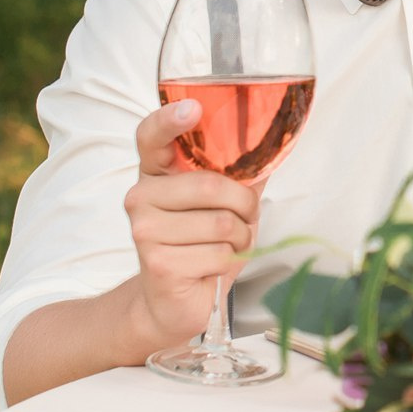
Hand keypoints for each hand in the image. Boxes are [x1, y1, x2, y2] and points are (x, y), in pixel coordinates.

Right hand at [122, 100, 258, 348]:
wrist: (173, 303)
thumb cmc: (201, 245)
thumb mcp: (222, 205)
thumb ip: (239, 175)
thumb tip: (272, 146)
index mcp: (155, 174)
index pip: (151, 136)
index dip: (170, 119)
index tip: (193, 108)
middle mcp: (140, 197)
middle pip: (211, 185)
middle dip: (244, 206)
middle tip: (243, 220)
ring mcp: (144, 231)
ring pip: (222, 223)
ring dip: (240, 238)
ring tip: (224, 247)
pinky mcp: (158, 263)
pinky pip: (219, 253)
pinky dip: (230, 262)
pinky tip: (211, 267)